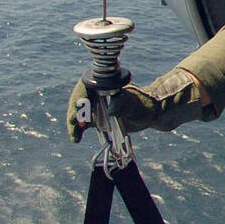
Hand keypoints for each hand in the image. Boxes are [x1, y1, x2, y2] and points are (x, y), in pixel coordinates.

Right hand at [66, 68, 203, 142]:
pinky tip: (76, 139)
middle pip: (80, 99)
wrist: (149, 114)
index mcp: (106, 84)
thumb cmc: (146, 107)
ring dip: (74, 123)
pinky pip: (84, 122)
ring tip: (75, 136)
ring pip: (79, 111)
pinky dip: (78, 129)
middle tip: (75, 123)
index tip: (80, 108)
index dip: (81, 96)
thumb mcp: (136, 106)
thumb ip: (124, 105)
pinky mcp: (96, 117)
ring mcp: (96, 105)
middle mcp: (98, 93)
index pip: (87, 85)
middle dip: (75, 111)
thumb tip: (112, 108)